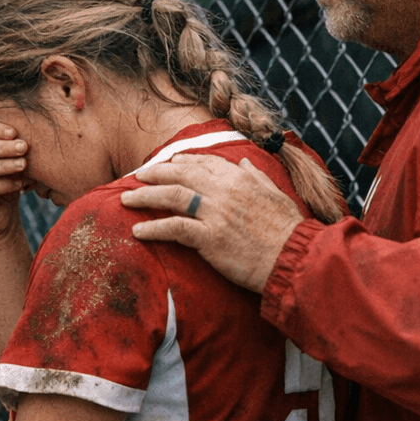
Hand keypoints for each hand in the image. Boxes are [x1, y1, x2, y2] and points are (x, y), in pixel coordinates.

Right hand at [0, 120, 28, 240]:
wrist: (0, 217)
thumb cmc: (5, 182)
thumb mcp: (7, 160)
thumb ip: (8, 146)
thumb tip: (21, 134)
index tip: (15, 132)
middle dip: (2, 146)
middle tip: (23, 147)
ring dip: (4, 165)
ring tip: (23, 165)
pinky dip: (3, 185)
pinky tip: (19, 185)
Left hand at [120, 154, 304, 292]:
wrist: (294, 258)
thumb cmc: (288, 231)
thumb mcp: (277, 195)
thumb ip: (257, 176)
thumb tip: (245, 162)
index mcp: (241, 178)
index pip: (203, 162)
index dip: (181, 161)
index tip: (167, 164)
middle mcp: (225, 191)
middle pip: (180, 174)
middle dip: (155, 173)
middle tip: (137, 177)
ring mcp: (215, 214)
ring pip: (171, 196)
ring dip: (145, 197)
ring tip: (126, 200)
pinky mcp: (209, 238)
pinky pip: (173, 229)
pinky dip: (153, 229)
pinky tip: (138, 232)